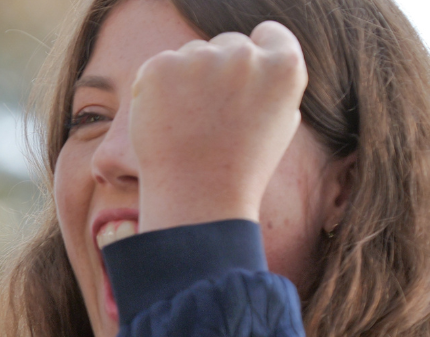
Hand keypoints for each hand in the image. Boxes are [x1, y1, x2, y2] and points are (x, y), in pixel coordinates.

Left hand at [129, 21, 306, 230]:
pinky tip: (164, 122)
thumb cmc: (240, 169)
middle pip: (226, 45)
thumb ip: (273, 85)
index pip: (268, 35)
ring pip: (191, 56)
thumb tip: (260, 62)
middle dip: (217, 73)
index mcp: (285, 66)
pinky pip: (158, 68)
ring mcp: (202, 59)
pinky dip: (154, 90)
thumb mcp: (278, 123)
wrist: (197, 197)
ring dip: (185, 80)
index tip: (241, 80)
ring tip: (187, 126)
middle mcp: (245, 56)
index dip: (255, 56)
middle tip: (209, 119)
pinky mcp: (162, 68)